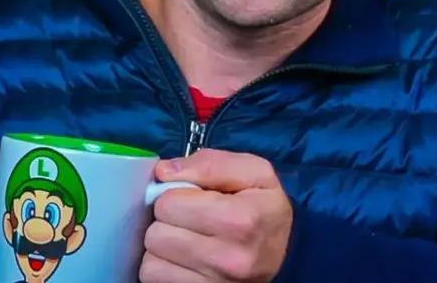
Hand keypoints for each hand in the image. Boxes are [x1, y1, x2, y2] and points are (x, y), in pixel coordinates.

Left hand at [139, 149, 292, 282]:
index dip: (174, 196)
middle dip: (166, 222)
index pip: (168, 204)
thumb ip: (211, 164)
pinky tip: (182, 260)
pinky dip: (161, 268)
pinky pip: (154, 279)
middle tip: (187, 221)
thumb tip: (164, 172)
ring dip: (162, 248)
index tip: (191, 200)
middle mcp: (229, 258)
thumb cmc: (262, 209)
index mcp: (240, 219)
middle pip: (156, 234)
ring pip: (151, 261)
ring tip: (185, 240)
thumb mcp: (254, 173)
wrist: (285, 255)